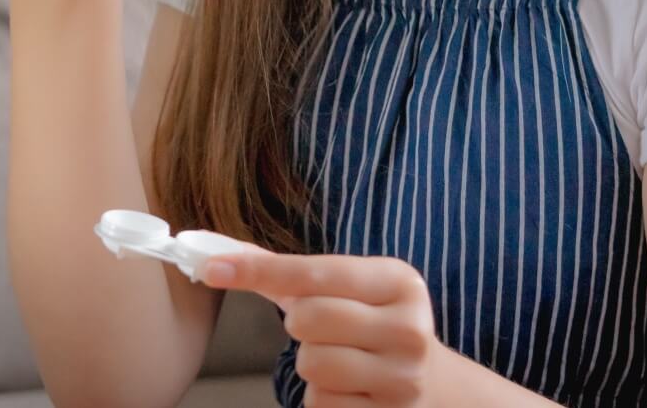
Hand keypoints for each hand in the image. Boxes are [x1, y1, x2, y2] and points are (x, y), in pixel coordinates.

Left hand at [202, 248, 462, 406]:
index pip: (313, 272)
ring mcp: (403, 378)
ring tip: (342, 362)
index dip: (258, 269)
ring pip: (311, 364)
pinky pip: (320, 404)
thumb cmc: (372, 326)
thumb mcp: (349, 290)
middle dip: (300, 326)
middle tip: (323, 330)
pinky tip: (351, 391)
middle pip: (307, 318)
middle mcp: (408, 327)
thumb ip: (288, 272)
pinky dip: (323, 398)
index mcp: (398, 281)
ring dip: (312, 365)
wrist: (434, 386)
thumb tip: (221, 253)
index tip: (211, 267)